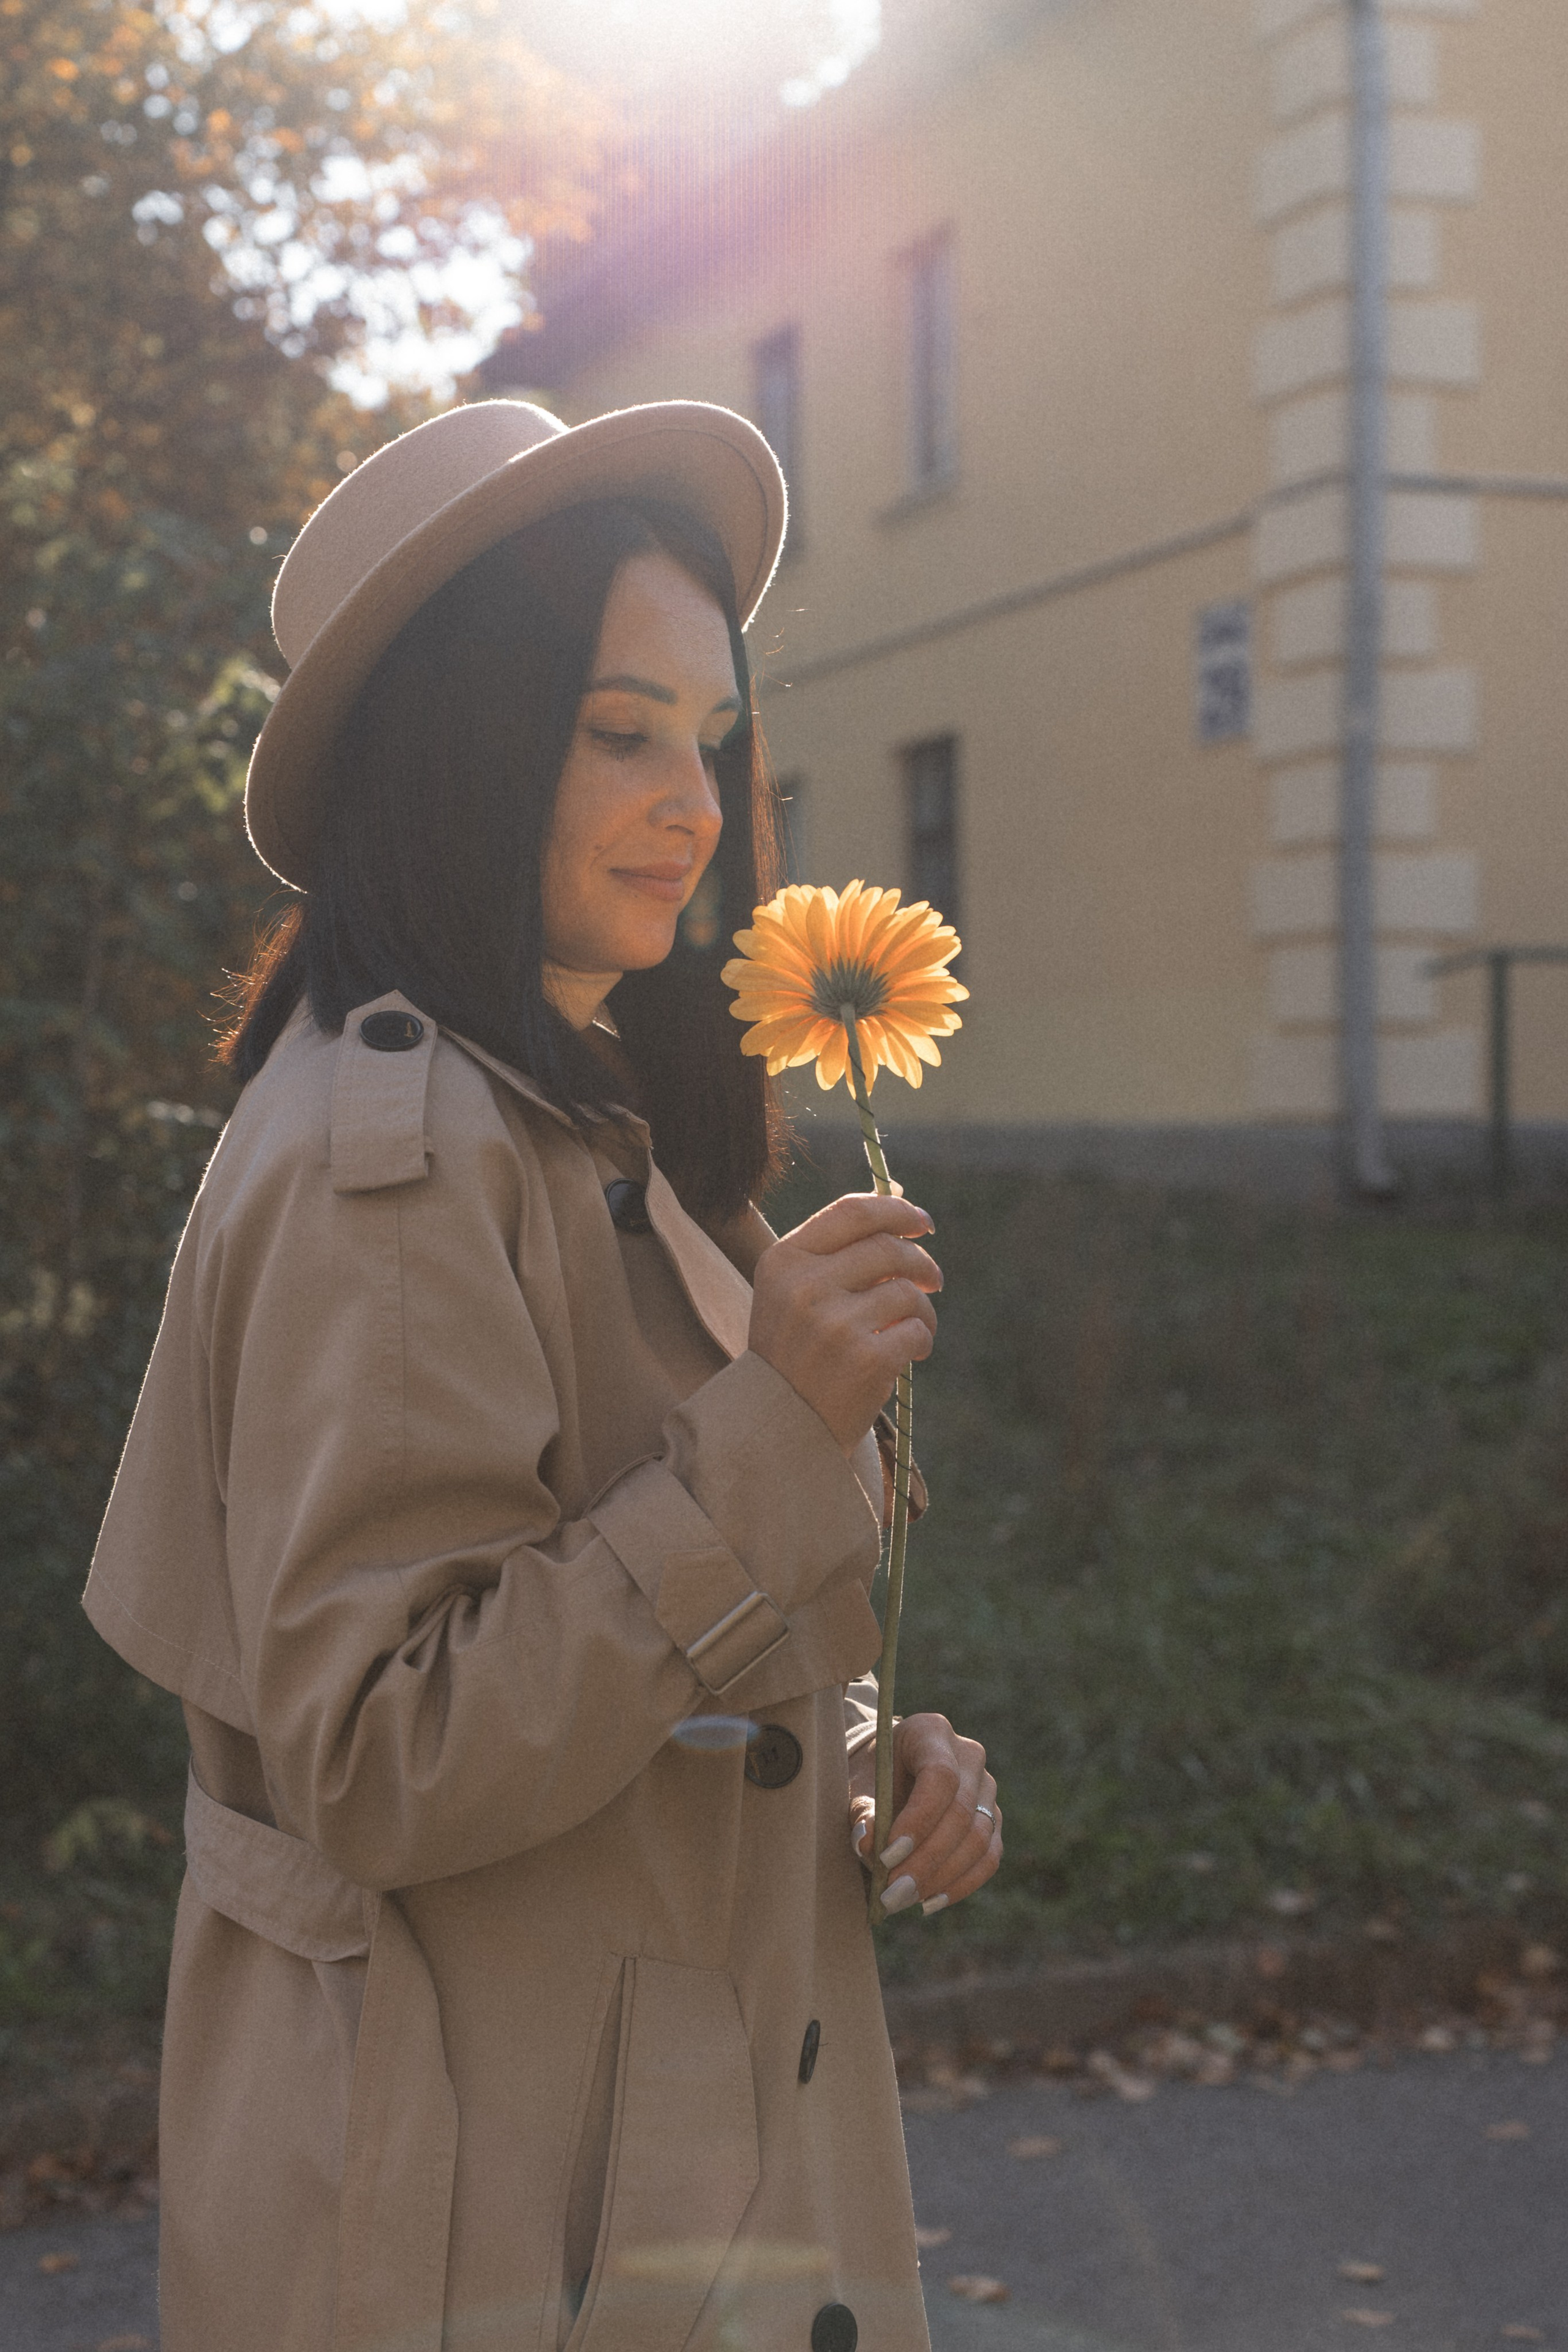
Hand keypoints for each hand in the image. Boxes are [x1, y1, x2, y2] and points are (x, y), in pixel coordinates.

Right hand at [748, 1194, 941, 1453]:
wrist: (777, 1427)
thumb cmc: (793, 1353)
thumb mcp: (793, 1293)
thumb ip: (838, 1251)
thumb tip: (902, 1202)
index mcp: (783, 1261)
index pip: (852, 1213)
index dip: (896, 1210)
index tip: (921, 1222)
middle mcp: (805, 1286)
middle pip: (888, 1248)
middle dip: (920, 1261)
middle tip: (933, 1279)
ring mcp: (835, 1324)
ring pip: (908, 1292)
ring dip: (924, 1307)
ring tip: (917, 1325)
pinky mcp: (865, 1359)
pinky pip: (916, 1331)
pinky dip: (921, 1340)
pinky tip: (910, 1353)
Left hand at [847, 1713, 1000, 1915]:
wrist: (888, 1773)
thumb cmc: (870, 1776)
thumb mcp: (856, 1785)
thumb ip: (861, 1811)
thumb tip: (866, 1842)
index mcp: (932, 1732)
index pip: (940, 1777)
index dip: (918, 1820)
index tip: (887, 1856)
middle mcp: (969, 1756)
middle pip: (961, 1813)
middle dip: (926, 1859)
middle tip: (893, 1894)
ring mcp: (986, 1789)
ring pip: (979, 1838)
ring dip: (942, 1876)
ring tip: (905, 1900)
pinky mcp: (992, 1819)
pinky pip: (989, 1857)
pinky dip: (962, 1883)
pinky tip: (930, 1901)